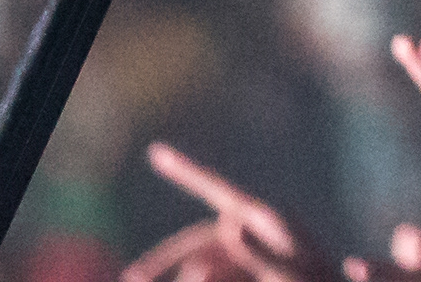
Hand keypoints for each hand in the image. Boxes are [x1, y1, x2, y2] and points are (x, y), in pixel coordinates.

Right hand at [122, 142, 345, 281]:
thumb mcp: (290, 273)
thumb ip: (261, 252)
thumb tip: (230, 222)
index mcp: (263, 216)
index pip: (215, 187)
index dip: (185, 170)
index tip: (155, 151)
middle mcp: (253, 226)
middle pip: (196, 239)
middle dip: (162, 260)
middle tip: (131, 280)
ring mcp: (250, 247)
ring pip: (201, 258)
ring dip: (177, 276)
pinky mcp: (251, 266)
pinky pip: (217, 271)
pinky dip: (197, 278)